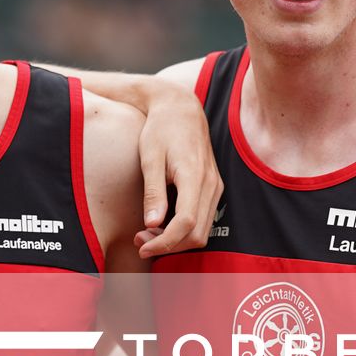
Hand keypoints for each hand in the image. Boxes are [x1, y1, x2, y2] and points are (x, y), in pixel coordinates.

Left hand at [134, 87, 221, 257]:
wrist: (181, 109)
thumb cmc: (161, 130)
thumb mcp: (150, 158)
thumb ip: (153, 192)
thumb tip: (152, 224)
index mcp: (195, 176)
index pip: (186, 223)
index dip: (164, 242)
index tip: (141, 246)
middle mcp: (211, 185)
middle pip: (197, 234)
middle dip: (168, 245)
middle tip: (139, 240)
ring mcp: (215, 187)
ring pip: (202, 232)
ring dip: (176, 241)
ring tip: (147, 234)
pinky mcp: (212, 188)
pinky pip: (203, 220)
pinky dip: (184, 231)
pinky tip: (161, 224)